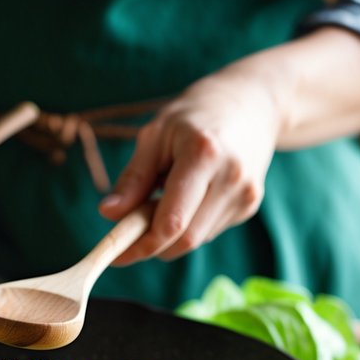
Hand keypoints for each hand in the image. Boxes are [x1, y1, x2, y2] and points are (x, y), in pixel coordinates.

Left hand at [99, 62, 282, 263]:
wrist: (252, 103)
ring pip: (196, 240)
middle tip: (127, 234)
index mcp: (204, 156)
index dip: (140, 245)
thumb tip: (108, 214)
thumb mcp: (155, 135)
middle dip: (152, 245)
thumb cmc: (194, 115)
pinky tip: (187, 196)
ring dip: (169, 233)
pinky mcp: (249, 205)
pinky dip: (188, 225)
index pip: (171, 222)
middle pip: (185, 240)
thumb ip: (133, 178)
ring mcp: (246, 195)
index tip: (114, 255)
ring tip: (160, 197)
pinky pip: (208, 231)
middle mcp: (231, 179)